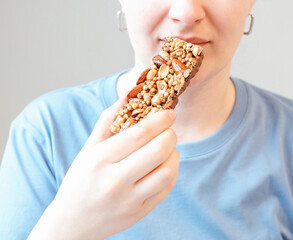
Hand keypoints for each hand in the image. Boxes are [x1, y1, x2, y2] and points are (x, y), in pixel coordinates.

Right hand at [28, 97, 178, 239]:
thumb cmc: (80, 181)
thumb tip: (126, 95)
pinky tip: (164, 165)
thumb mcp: (88, 149)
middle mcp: (115, 181)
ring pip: (167, 172)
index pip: (139, 134)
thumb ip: (107, 121)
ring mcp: (129, 199)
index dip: (159, 120)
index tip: (169, 113)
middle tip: (169, 131)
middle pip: (157, 151)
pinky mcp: (140, 212)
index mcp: (100, 160)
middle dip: (170, 135)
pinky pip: (166, 189)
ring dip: (174, 154)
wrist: (72, 222)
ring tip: (167, 148)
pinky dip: (171, 172)